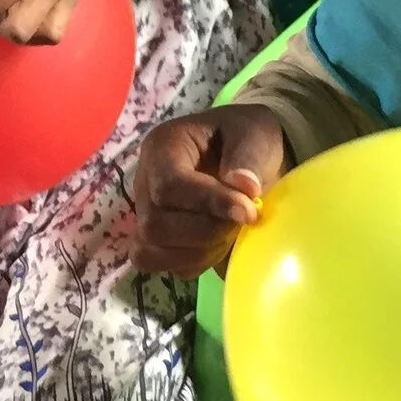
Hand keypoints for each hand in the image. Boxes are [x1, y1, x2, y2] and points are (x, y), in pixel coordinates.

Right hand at [130, 104, 290, 274]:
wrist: (250, 158)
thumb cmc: (248, 140)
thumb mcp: (256, 136)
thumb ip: (249, 159)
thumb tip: (244, 187)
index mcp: (162, 147)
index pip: (169, 185)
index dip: (208, 203)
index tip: (249, 211)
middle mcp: (145, 182)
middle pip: (155, 224)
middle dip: (205, 231)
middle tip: (242, 222)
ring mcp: (145, 212)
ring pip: (150, 250)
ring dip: (198, 251)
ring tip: (229, 234)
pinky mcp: (154, 239)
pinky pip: (157, 264)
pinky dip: (190, 262)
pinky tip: (216, 246)